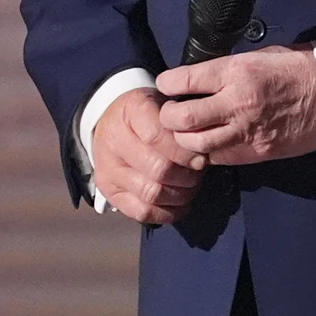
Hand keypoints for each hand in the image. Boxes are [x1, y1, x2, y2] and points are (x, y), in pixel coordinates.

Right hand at [90, 87, 205, 223]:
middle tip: (199, 173)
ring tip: (191, 186)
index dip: (185, 152)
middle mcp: (114, 140)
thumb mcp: (167, 102)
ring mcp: (108, 168)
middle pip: (158, 169)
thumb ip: (184, 120)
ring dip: (180, 195)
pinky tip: (180, 204)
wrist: (114, 121)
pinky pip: (141, 211)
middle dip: (187, 176)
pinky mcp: (109, 190)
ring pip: (151, 193)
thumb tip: (207, 145)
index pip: (158, 136)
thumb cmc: (150, 113)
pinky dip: (166, 213)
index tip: (202, 158)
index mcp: (131, 111)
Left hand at [155, 45, 315, 165]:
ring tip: (191, 131)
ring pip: (194, 144)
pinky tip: (215, 142)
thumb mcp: (265, 55)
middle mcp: (236, 102)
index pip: (182, 81)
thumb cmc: (304, 68)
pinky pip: (219, 158)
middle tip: (173, 112)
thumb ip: (232, 69)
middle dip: (169, 116)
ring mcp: (245, 132)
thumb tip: (205, 77)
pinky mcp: (256, 153)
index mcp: (237, 71)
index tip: (168, 85)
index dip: (167, 84)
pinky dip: (210, 152)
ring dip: (186, 139)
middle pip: (180, 118)